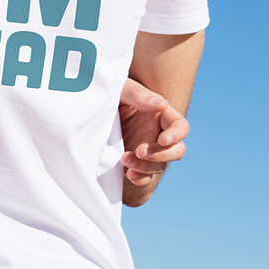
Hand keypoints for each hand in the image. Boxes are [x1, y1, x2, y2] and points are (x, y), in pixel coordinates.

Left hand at [118, 77, 188, 200]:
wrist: (89, 112)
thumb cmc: (109, 94)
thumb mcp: (121, 90)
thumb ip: (139, 95)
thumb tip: (161, 104)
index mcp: (160, 115)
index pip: (180, 127)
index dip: (176, 135)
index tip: (162, 139)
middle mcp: (157, 134)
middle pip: (177, 151)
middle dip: (162, 154)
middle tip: (140, 151)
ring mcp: (147, 151)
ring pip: (160, 166)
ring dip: (146, 166)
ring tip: (124, 159)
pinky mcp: (134, 163)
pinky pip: (145, 177)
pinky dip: (140, 179)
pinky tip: (129, 174)